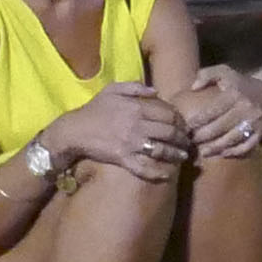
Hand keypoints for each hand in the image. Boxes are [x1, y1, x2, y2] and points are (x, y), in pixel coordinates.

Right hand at [48, 80, 189, 175]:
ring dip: (176, 154)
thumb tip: (156, 91)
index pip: (168, 113)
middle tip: (187, 141)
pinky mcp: (123, 158)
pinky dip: (157, 172)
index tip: (183, 125)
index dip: (180, 120)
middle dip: (182, 138)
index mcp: (137, 107)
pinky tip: (167, 174)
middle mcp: (137, 125)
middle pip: (169, 132)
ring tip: (183, 156)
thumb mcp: (112, 90)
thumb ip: (135, 87)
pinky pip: (144, 167)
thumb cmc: (94, 109)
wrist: (75, 130)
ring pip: (161, 150)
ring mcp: (131, 143)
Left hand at [174, 66, 261, 160]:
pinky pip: (246, 146)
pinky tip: (221, 154)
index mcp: (235, 94)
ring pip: (232, 139)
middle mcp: (246, 109)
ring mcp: (254, 122)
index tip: (186, 126)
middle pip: (221, 127)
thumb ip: (206, 75)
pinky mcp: (260, 133)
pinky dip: (233, 152)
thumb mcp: (224, 72)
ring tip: (203, 152)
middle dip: (203, 136)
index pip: (213, 110)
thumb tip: (193, 87)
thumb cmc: (240, 84)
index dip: (198, 120)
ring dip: (216, 148)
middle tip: (191, 141)